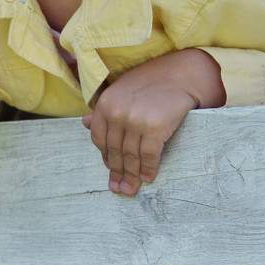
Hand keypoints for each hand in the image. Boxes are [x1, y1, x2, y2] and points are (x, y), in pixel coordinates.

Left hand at [82, 49, 224, 195]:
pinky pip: (149, 155)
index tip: (110, 170)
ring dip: (132, 176)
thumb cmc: (149, 82)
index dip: (105, 157)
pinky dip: (149, 169)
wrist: (180, 75)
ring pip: (131, 156)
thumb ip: (104, 109)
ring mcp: (135, 120)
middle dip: (117, 173)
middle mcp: (117, 112)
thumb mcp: (121, 91)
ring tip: (132, 189)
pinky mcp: (154, 127)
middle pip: (114, 151)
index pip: (99, 139)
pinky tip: (149, 177)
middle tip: (119, 189)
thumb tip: (84, 123)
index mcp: (105, 103)